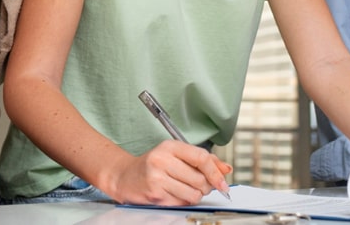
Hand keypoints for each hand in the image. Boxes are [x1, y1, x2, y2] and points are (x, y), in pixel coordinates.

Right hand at [102, 141, 232, 205]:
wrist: (124, 177)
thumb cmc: (152, 165)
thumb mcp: (176, 155)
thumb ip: (202, 160)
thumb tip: (226, 169)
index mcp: (170, 146)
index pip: (201, 158)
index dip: (216, 172)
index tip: (223, 183)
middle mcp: (162, 160)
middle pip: (200, 179)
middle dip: (206, 187)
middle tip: (201, 186)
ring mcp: (157, 178)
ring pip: (193, 194)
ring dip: (195, 195)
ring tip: (186, 189)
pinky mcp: (155, 194)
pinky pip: (181, 203)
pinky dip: (183, 201)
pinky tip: (175, 194)